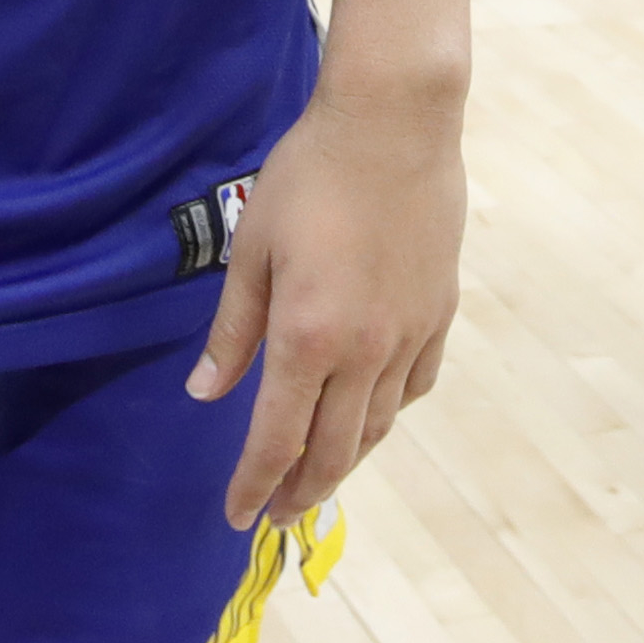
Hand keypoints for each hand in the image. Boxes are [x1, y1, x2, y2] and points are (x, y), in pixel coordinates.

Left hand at [187, 75, 462, 530]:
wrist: (393, 125)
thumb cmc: (309, 177)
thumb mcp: (251, 250)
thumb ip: (232, 332)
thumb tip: (203, 393)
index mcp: (308, 338)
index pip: (276, 439)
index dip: (254, 485)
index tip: (237, 517)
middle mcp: (364, 351)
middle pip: (334, 451)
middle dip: (301, 492)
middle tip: (278, 516)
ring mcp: (409, 335)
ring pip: (378, 425)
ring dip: (347, 461)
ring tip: (321, 476)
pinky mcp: (439, 312)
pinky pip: (415, 385)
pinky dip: (389, 411)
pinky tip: (372, 411)